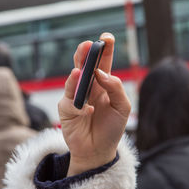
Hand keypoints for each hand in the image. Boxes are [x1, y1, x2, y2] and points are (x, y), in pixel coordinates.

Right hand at [58, 33, 130, 175]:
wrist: (98, 150)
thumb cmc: (111, 128)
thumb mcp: (123, 108)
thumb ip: (116, 88)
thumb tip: (103, 73)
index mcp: (103, 83)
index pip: (103, 62)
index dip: (104, 49)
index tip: (106, 38)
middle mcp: (87, 87)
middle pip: (83, 65)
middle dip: (83, 54)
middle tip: (87, 46)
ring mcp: (74, 97)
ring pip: (72, 81)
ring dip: (75, 76)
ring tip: (79, 72)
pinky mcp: (65, 110)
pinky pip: (70, 104)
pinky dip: (79, 107)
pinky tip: (88, 111)